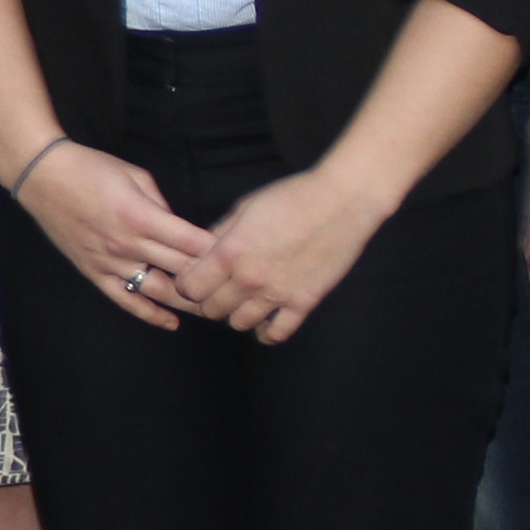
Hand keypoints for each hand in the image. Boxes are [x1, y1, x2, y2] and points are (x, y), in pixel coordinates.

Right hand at [2, 136, 218, 332]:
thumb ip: (163, 206)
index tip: (241, 259)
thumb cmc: (91, 168)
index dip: (219, 253)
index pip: (192, 243)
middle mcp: (127, 245)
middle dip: (212, 280)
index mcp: (141, 217)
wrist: (43, 177)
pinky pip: (126, 300)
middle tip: (237, 289)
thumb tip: (182, 229)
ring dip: (188, 302)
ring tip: (214, 309)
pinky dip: (150, 314)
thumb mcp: (136, 175)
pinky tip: (172, 322)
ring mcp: (109, 262)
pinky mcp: (94, 272)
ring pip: (158, 292)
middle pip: (181, 270)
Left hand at [169, 159, 400, 344]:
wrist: (342, 201)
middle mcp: (250, 279)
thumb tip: (201, 254)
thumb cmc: (291, 196)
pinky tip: (265, 322)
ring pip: (239, 324)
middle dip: (209, 301)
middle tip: (217, 290)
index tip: (193, 279)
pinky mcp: (304, 302)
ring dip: (236, 314)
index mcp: (230, 253)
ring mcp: (278, 294)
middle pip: (211, 310)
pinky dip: (267, 332)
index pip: (190, 289)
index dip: (187, 285)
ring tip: (242, 302)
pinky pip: (277, 333)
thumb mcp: (244, 207)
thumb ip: (219, 235)